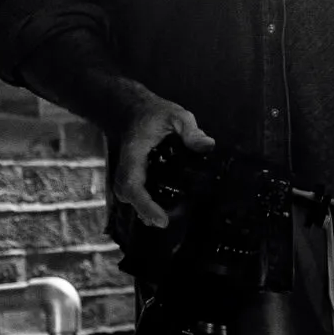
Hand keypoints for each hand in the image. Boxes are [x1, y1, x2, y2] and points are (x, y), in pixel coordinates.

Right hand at [108, 89, 214, 227]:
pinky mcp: (130, 177)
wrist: (134, 111)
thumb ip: (191, 130)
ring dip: (146, 210)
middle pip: (129, 198)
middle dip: (147, 213)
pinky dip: (145, 204)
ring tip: (167, 218)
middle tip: (169, 223)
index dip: (146, 206)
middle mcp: (125, 168)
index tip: (162, 220)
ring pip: (130, 199)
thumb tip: (207, 145)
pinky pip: (134, 195)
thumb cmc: (155, 114)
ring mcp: (125, 174)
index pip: (133, 186)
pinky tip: (163, 210)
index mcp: (134, 155)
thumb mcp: (177, 115)